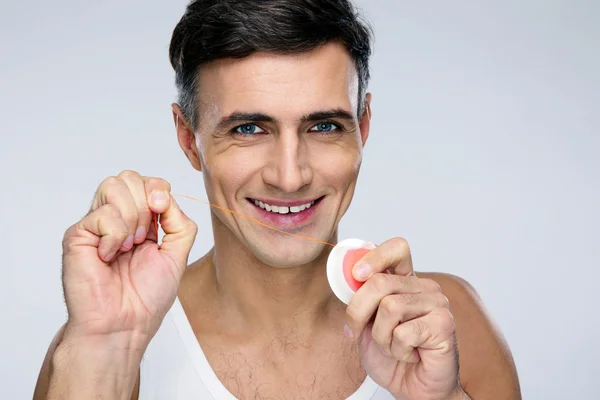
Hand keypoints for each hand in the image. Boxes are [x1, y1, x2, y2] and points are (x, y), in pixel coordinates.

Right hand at [60, 170, 196, 350]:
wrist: (124, 324)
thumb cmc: (146, 296)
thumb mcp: (177, 254)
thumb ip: (180, 222)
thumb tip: (166, 197)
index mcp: (141, 221)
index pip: (148, 182)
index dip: (159, 190)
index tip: (163, 214)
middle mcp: (117, 218)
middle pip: (129, 177)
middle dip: (145, 201)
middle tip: (144, 236)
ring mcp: (96, 225)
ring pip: (113, 184)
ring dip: (131, 216)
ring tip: (129, 246)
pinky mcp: (78, 235)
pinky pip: (102, 214)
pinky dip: (115, 236)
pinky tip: (110, 256)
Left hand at [344, 238, 464, 399]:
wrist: (412, 389)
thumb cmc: (391, 356)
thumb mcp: (365, 323)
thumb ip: (359, 298)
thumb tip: (348, 277)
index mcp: (406, 281)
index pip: (397, 249)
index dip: (375, 257)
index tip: (357, 274)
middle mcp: (424, 287)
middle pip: (380, 282)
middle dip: (358, 311)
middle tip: (359, 331)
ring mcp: (438, 303)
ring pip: (389, 307)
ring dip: (381, 337)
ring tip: (394, 346)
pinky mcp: (444, 323)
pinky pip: (403, 332)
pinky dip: (397, 350)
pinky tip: (410, 354)